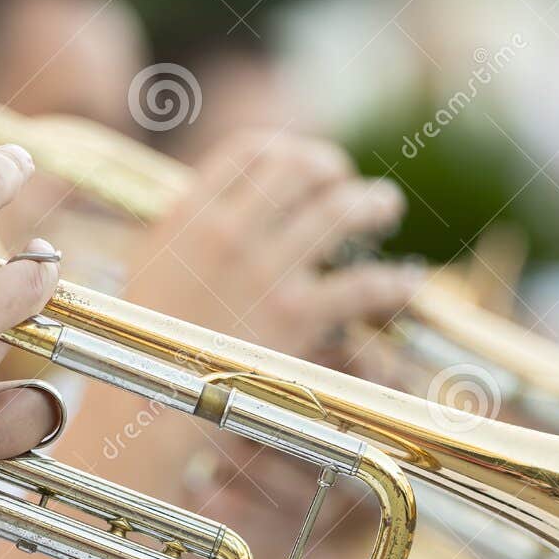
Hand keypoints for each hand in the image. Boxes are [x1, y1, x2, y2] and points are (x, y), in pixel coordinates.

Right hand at [123, 131, 422, 366]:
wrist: (153, 410)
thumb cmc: (151, 350)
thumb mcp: (152, 271)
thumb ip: (189, 233)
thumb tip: (224, 207)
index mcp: (189, 216)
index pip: (249, 151)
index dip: (287, 148)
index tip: (306, 164)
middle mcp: (227, 233)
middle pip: (299, 169)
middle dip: (333, 169)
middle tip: (350, 184)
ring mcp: (264, 272)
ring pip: (339, 211)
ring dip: (372, 203)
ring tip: (386, 208)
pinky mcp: (295, 316)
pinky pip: (363, 284)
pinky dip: (393, 280)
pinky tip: (407, 281)